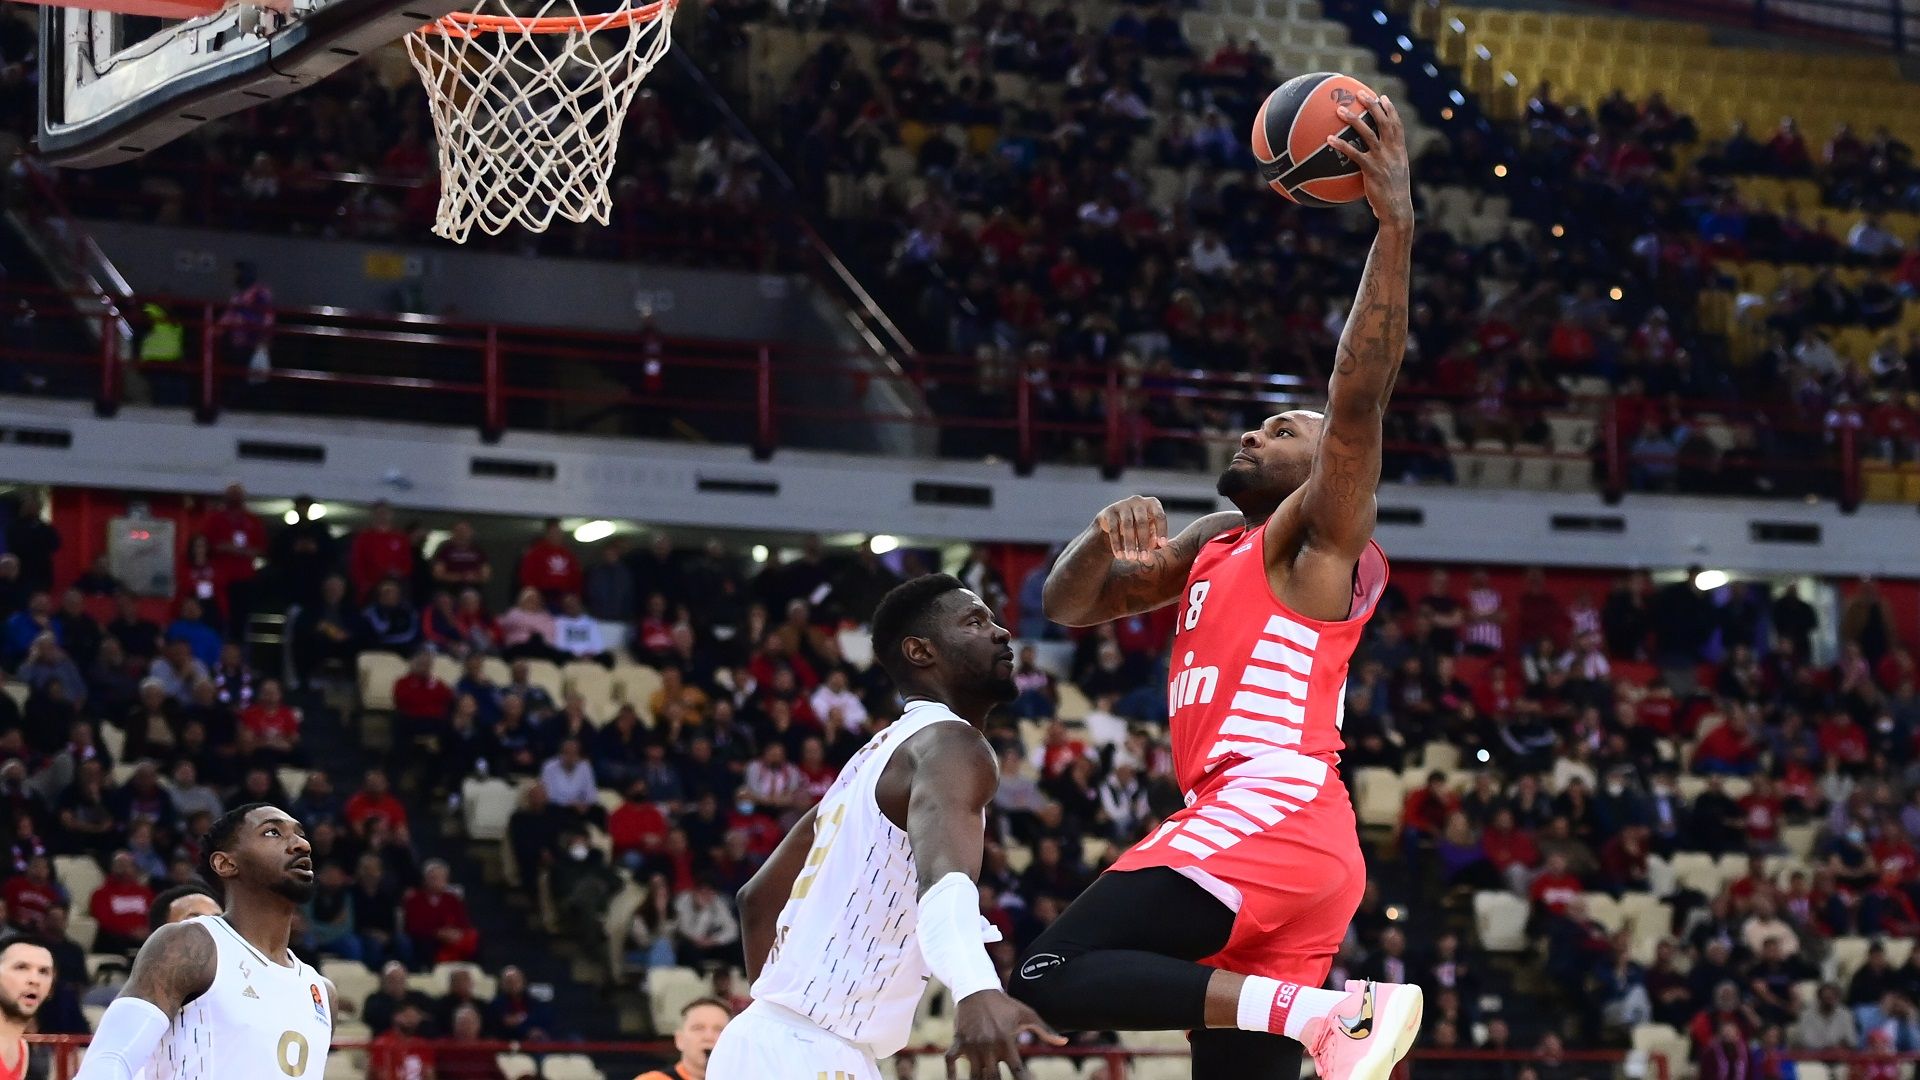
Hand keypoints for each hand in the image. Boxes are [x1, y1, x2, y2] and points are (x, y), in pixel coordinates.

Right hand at [947, 990, 1066, 1079]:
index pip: (1017, 1070)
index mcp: (1006, 1041)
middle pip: (993, 1078)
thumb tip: (1064, 1042)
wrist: (977, 988)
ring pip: (974, 1075)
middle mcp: (989, 1046)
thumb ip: (1045, 1030)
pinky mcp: (958, 1041)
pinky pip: (950, 1061)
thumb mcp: (1027, 1014)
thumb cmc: (1005, 1004)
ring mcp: (972, 1045)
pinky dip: (950, 1073)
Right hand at [1094, 496, 1167, 561]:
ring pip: (1127, 526)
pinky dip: (1117, 544)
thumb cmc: (1138, 528)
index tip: (1163, 546)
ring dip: (1130, 544)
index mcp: (1152, 503)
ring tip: (1131, 558)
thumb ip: (1155, 538)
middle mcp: (1138, 501)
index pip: (1160, 516)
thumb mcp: (1149, 531)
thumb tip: (1160, 546)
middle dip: (1143, 542)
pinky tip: (1120, 555)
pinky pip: (1114, 529)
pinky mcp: (1110, 512)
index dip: (1162, 531)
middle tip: (1144, 558)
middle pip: (1142, 522)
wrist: (1113, 522)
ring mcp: (1123, 505)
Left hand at [1326, 91, 1412, 229]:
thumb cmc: (1392, 196)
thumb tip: (1371, 161)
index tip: (1383, 97)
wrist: (1396, 209)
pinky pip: (1354, 153)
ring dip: (1353, 119)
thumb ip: (1385, 164)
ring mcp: (1383, 159)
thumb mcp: (1393, 176)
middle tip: (1360, 93)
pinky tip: (1329, 139)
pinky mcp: (1372, 169)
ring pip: (1368, 133)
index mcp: (1399, 151)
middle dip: (1372, 105)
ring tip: (1340, 110)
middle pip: (1383, 122)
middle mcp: (1392, 151)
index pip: (1396, 125)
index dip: (1390, 110)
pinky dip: (1342, 145)